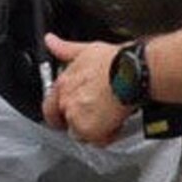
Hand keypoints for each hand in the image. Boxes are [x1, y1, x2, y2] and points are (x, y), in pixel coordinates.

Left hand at [42, 32, 129, 146]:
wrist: (131, 73)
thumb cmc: (114, 62)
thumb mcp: (85, 50)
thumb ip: (64, 49)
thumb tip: (50, 40)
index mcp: (62, 84)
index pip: (50, 106)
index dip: (60, 112)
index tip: (69, 114)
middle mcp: (66, 102)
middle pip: (64, 122)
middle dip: (77, 123)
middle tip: (95, 118)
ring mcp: (76, 117)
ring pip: (81, 133)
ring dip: (93, 130)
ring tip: (108, 119)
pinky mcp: (90, 130)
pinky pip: (96, 141)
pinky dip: (106, 136)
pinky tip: (116, 125)